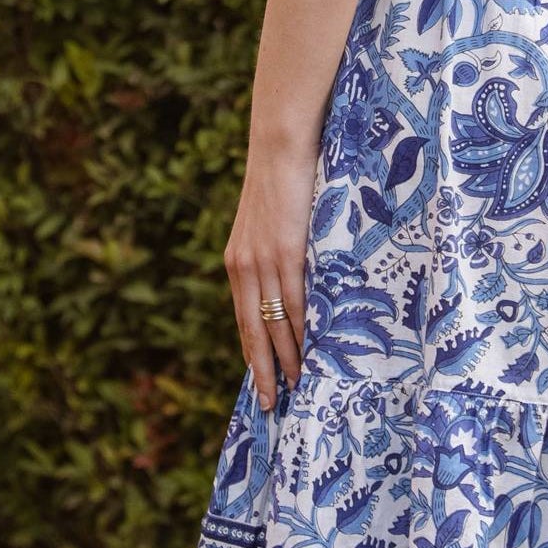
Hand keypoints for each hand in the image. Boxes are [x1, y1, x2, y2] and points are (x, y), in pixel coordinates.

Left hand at [227, 134, 314, 407]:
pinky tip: (310, 351)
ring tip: (296, 387)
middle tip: (269, 405)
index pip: (243, 319)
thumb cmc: (284, 178)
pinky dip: (302, 330)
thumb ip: (276, 253)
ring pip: (274, 322)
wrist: (281, 142)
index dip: (251, 353)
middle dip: (261, 370)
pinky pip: (294, 299)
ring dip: (286, 357)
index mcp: (237, 261)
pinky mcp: (286, 250)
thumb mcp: (271, 223)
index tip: (259, 383)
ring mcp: (264, 260)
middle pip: (252, 331)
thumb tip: (294, 278)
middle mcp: (244, 266)